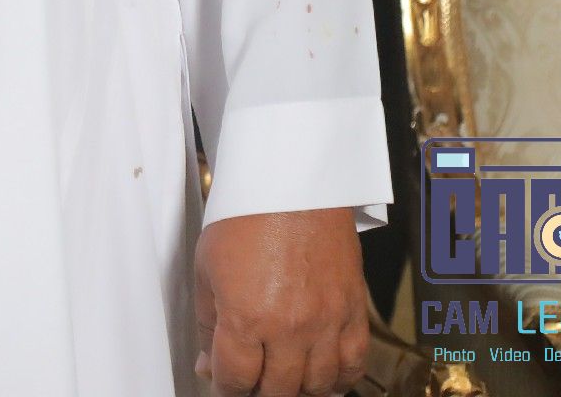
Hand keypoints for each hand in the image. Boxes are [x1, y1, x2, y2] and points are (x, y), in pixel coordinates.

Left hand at [193, 208, 367, 394]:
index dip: (224, 386)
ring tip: (282, 377)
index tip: (222, 381)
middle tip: (250, 380)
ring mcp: (327, 322)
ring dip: (296, 389)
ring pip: (316, 386)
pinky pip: (353, 365)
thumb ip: (208, 323)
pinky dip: (338, 379)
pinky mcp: (353, 312)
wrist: (292, 184)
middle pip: (277, 391)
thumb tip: (208, 362)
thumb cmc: (245, 217)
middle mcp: (290, 328)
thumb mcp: (206, 268)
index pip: (235, 379)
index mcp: (247, 317)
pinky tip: (322, 376)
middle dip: (258, 391)